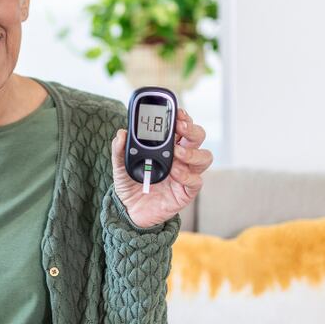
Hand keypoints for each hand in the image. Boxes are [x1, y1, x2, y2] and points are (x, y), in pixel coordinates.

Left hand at [110, 107, 212, 227]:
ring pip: (205, 157)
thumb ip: (119, 150)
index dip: (183, 117)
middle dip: (192, 129)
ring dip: (193, 153)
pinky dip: (187, 175)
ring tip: (177, 153)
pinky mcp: (186, 192)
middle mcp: (181, 157)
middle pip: (197, 137)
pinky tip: (175, 173)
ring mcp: (186, 174)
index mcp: (167, 146)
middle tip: (180, 128)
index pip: (182, 127)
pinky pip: (196, 181)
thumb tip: (121, 134)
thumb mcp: (120, 166)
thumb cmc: (130, 185)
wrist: (130, 211)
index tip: (178, 112)